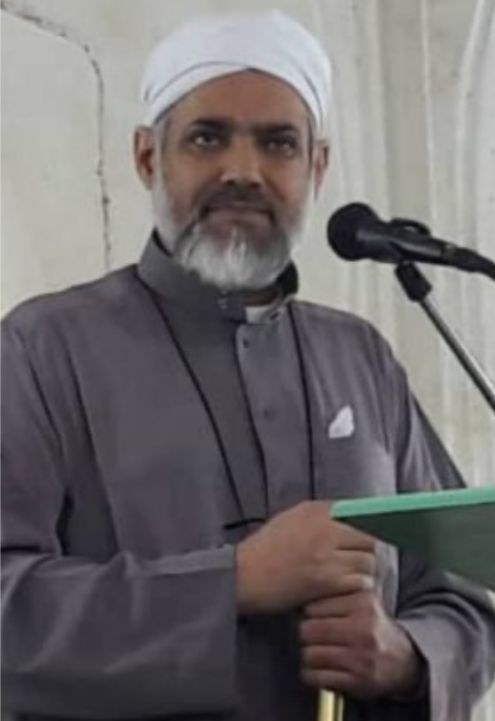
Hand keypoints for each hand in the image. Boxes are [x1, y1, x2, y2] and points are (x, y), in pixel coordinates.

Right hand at [236, 501, 374, 613]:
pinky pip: (360, 581)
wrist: (243, 576)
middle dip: (371, 550)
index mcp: (316, 510)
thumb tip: (348, 517)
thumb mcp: (289, 520)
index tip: (377, 535)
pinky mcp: (327, 580)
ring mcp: (327, 555)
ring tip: (359, 576)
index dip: (371, 527)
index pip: (360, 514)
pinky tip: (350, 588)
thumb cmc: (264, 549)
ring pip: (368, 560)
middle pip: (369, 537)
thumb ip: (318, 516)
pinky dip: (359, 585)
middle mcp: (324, 528)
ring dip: (367, 569)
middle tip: (367, 560)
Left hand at [299, 590, 423, 699]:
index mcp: (363, 601)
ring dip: (308, 655)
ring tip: (316, 651)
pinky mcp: (358, 681)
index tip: (313, 616)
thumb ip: (336, 590)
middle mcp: (364, 628)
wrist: (404, 659)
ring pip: (309, 654)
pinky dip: (311, 674)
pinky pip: (316, 676)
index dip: (307, 612)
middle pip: (308, 629)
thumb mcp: (362, 599)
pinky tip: (319, 669)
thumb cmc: (373, 626)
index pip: (313, 605)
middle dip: (305, 634)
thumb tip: (299, 591)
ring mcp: (361, 656)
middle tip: (312, 635)